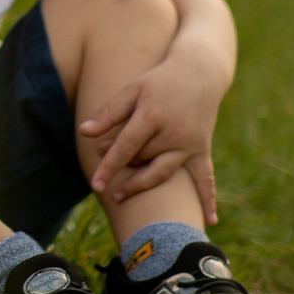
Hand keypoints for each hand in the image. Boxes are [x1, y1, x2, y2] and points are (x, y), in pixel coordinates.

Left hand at [79, 51, 229, 225]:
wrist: (199, 73)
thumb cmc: (159, 81)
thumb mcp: (132, 90)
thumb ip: (109, 113)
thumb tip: (83, 132)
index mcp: (152, 116)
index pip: (126, 147)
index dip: (110, 166)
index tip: (96, 185)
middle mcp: (173, 133)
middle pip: (143, 159)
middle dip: (121, 168)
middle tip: (104, 176)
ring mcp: (190, 143)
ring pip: (164, 172)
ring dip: (143, 185)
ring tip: (121, 195)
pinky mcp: (202, 149)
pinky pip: (206, 177)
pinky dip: (208, 199)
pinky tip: (209, 221)